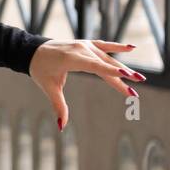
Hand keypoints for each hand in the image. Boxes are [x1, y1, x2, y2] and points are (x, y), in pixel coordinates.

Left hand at [27, 39, 145, 131]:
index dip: (111, 71)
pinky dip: (118, 46)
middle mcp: (80, 49)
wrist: (32, 50)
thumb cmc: (40, 69)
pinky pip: (104, 45)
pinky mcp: (86, 43)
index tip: (126, 75)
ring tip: (138, 78)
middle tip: (134, 93)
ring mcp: (84, 45)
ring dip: (122, 68)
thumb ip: (58, 105)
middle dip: (120, 78)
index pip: (95, 66)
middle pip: (105, 65)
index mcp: (71, 58)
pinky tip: (132, 47)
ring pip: (107, 58)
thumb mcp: (49, 87)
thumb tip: (62, 126)